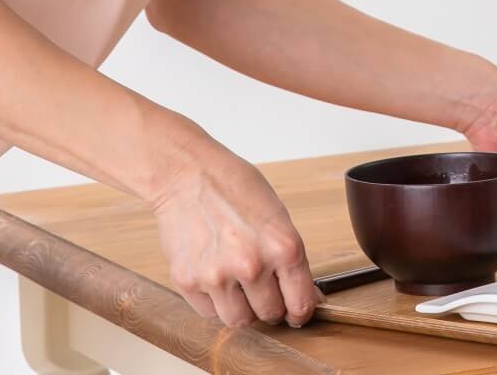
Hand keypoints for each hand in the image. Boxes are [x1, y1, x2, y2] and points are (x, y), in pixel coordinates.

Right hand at [150, 134, 320, 328]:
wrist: (187, 174)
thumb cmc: (235, 188)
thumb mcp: (278, 217)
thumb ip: (291, 259)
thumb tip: (309, 296)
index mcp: (283, 247)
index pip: (300, 304)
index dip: (300, 313)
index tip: (296, 313)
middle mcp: (252, 265)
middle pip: (269, 315)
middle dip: (270, 306)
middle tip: (263, 289)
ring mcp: (218, 276)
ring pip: (238, 320)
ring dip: (241, 308)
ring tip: (237, 283)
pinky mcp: (188, 281)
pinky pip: (208, 311)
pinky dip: (214, 301)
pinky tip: (215, 275)